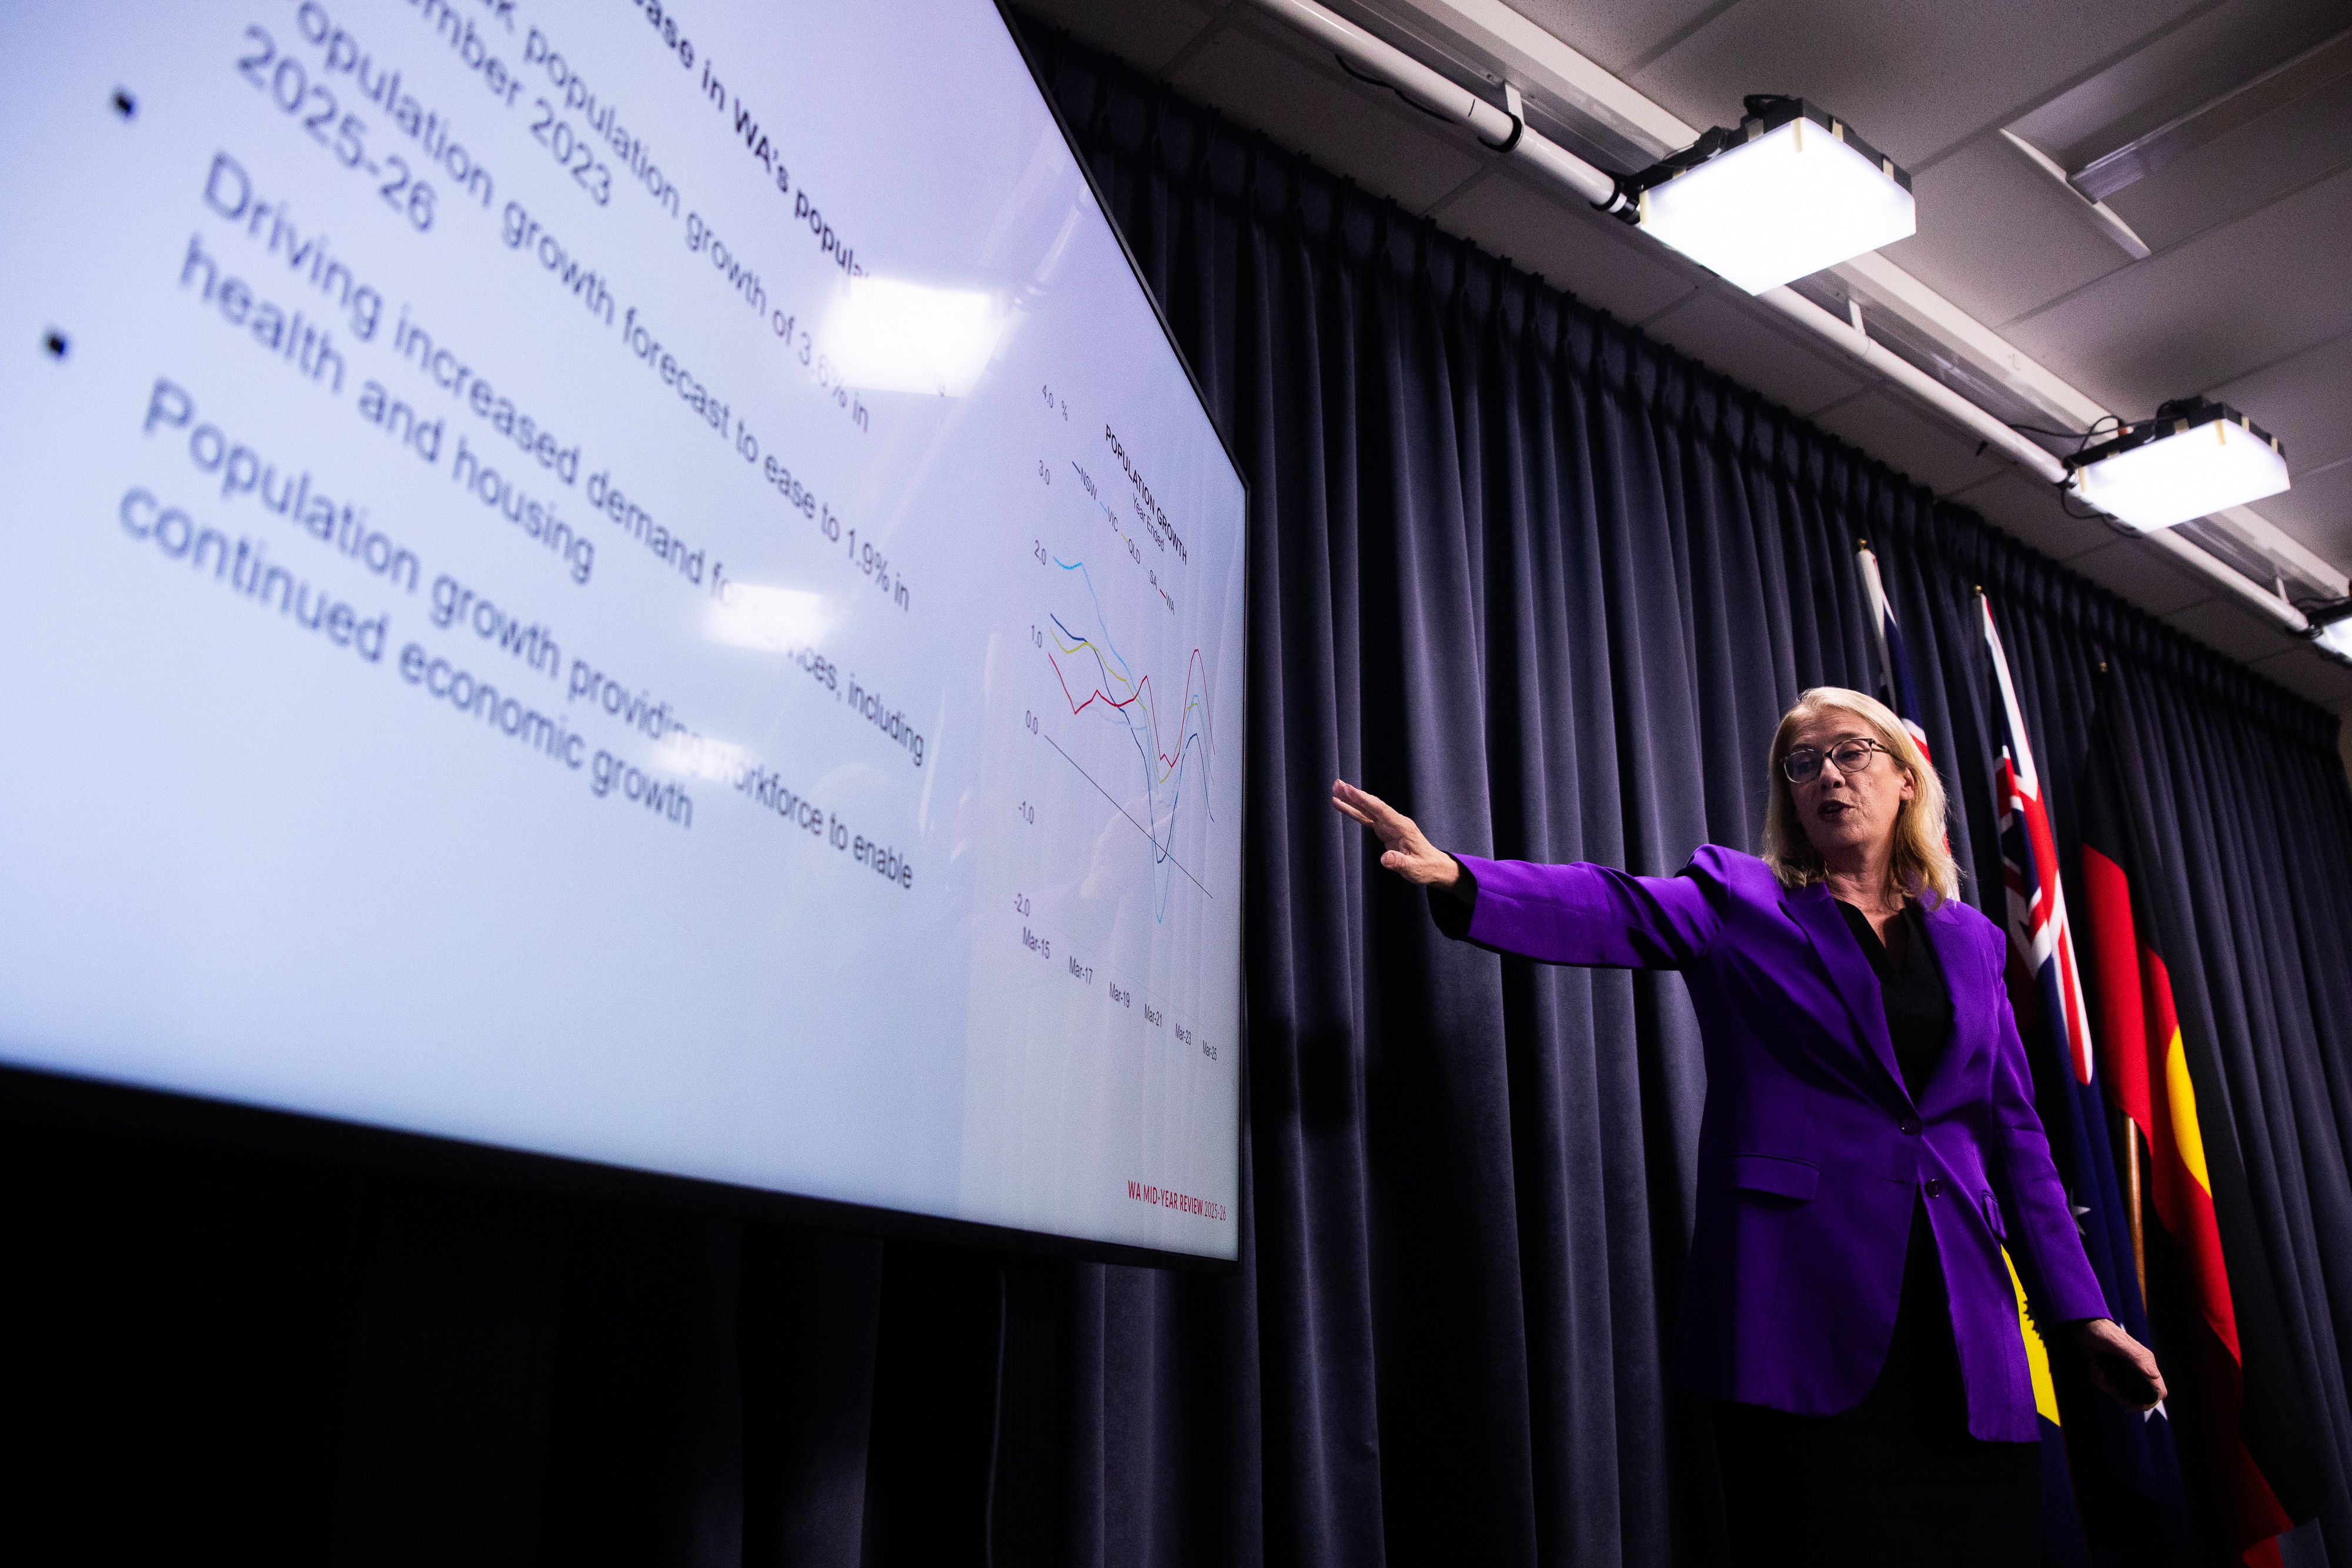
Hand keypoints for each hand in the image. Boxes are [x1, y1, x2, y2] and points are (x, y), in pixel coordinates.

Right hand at [1330, 779, 1461, 891]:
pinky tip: (1341, 805)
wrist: (1433, 866)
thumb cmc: (1425, 867)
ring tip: (1335, 790)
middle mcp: (1395, 822)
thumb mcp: (1414, 869)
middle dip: (1354, 795)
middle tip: (1337, 785)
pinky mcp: (1384, 829)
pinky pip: (1366, 818)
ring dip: (1351, 800)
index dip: (1365, 800)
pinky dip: (1354, 812)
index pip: (1381, 810)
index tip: (1350, 791)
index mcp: (1402, 827)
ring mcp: (1389, 824)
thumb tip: (1384, 859)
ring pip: (1367, 809)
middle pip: (1372, 805)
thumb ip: (1399, 863)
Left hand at [2069, 1317, 2166, 1410]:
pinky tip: (2094, 1366)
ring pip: (2120, 1392)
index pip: (2158, 1390)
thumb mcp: (2117, 1344)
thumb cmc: (2102, 1331)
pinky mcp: (2114, 1371)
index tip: (2129, 1404)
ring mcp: (2126, 1371)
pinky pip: (2109, 1385)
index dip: (2149, 1402)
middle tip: (2105, 1381)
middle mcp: (2139, 1368)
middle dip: (2119, 1394)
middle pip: (2137, 1396)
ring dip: (2105, 1385)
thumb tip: (2154, 1375)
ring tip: (2096, 1369)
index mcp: (2146, 1362)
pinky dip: (2099, 1379)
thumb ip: (2136, 1358)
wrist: (2083, 1323)